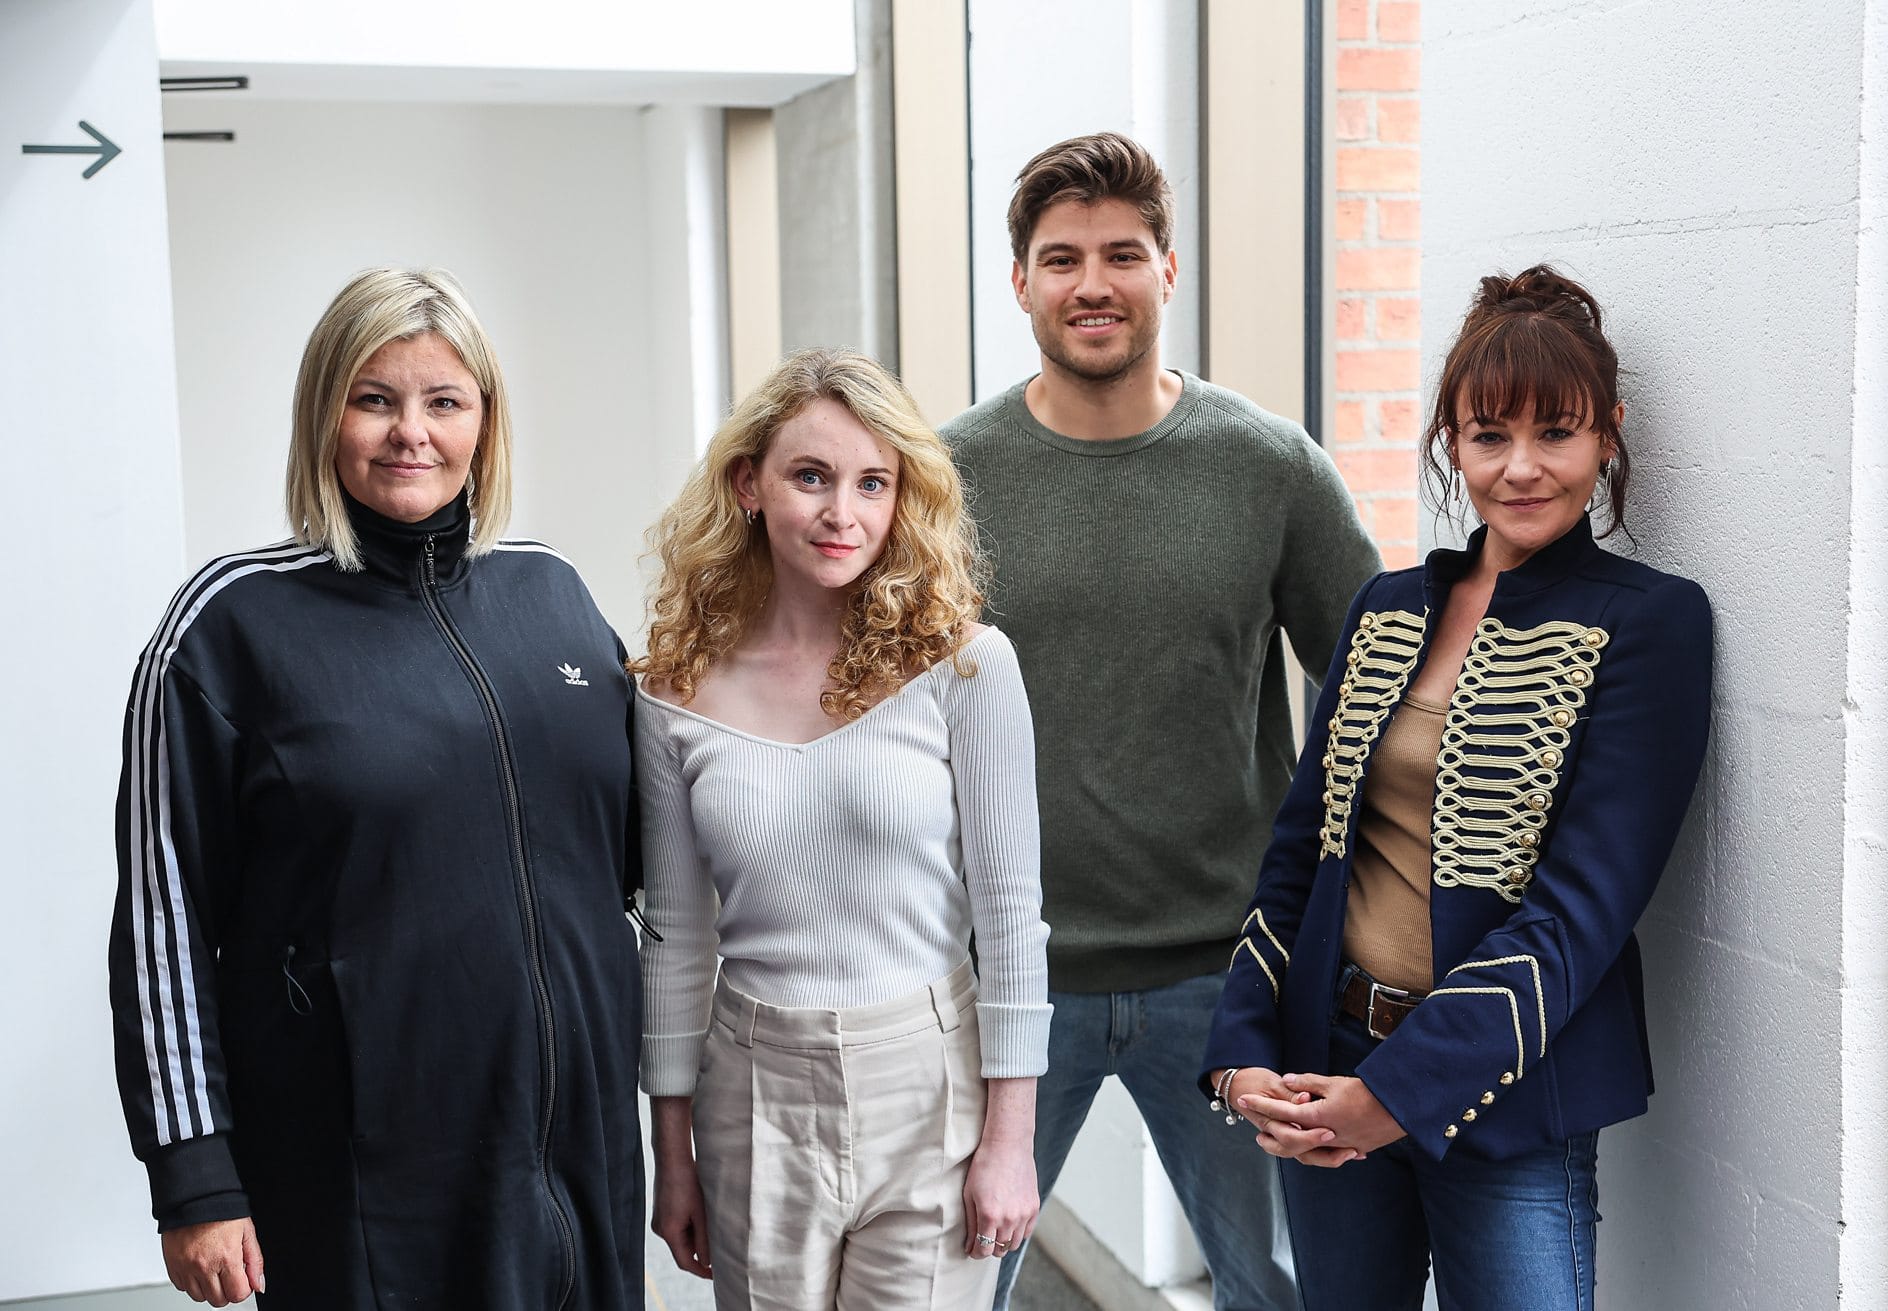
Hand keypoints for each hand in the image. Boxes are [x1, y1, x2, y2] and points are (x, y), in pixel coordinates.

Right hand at [161, 1217, 263, 1304]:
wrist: (194, 1198)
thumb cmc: (222, 1211)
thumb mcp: (247, 1232)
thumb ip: (255, 1261)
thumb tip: (258, 1285)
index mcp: (226, 1257)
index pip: (237, 1294)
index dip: (243, 1289)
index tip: (242, 1280)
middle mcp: (204, 1265)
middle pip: (218, 1300)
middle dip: (227, 1291)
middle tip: (228, 1274)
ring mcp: (186, 1267)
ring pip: (199, 1297)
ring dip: (208, 1288)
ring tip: (213, 1269)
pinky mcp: (172, 1266)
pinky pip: (182, 1287)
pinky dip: (191, 1282)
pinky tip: (198, 1266)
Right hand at [651, 1154, 713, 1278]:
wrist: (673, 1159)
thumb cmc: (688, 1183)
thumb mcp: (701, 1213)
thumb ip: (704, 1239)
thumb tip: (708, 1261)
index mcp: (668, 1232)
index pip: (685, 1262)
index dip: (701, 1271)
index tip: (715, 1275)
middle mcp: (660, 1230)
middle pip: (682, 1251)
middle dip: (700, 1255)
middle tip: (720, 1255)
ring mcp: (660, 1221)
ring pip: (681, 1239)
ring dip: (696, 1240)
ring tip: (714, 1234)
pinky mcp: (662, 1213)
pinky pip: (677, 1229)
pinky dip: (690, 1230)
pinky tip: (703, 1221)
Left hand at [962, 1136, 1036, 1259]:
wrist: (1008, 1145)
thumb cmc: (984, 1166)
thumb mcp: (969, 1194)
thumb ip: (970, 1223)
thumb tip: (970, 1246)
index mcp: (989, 1215)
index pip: (983, 1250)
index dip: (976, 1253)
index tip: (972, 1250)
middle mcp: (1009, 1218)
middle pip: (999, 1250)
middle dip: (988, 1248)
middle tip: (982, 1239)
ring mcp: (1024, 1213)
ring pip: (1014, 1244)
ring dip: (1003, 1242)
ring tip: (995, 1232)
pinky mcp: (1034, 1207)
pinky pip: (1026, 1232)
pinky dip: (1017, 1233)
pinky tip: (1009, 1224)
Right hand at [1217, 1068, 1356, 1166]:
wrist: (1239, 1086)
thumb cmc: (1254, 1081)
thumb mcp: (1271, 1082)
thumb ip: (1290, 1092)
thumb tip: (1306, 1098)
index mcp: (1268, 1121)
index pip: (1289, 1135)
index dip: (1310, 1136)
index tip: (1329, 1132)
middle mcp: (1276, 1133)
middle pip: (1299, 1152)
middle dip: (1324, 1152)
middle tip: (1346, 1147)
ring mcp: (1284, 1136)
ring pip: (1305, 1156)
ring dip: (1329, 1158)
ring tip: (1351, 1153)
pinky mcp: (1294, 1135)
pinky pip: (1311, 1150)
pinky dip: (1329, 1153)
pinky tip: (1351, 1151)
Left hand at [1241, 1072, 1405, 1166]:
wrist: (1400, 1108)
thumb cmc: (1367, 1092)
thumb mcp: (1335, 1083)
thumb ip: (1308, 1083)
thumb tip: (1287, 1081)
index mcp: (1318, 1117)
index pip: (1282, 1112)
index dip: (1261, 1105)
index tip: (1244, 1100)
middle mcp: (1325, 1136)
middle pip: (1289, 1139)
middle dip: (1269, 1132)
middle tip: (1255, 1128)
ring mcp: (1339, 1146)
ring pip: (1306, 1153)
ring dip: (1287, 1147)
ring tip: (1273, 1140)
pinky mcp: (1353, 1149)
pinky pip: (1327, 1155)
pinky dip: (1314, 1152)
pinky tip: (1308, 1147)